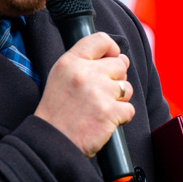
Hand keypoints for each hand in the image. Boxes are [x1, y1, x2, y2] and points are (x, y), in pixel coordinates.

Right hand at [35, 32, 134, 157]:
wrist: (52, 142)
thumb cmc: (57, 111)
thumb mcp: (61, 76)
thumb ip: (85, 62)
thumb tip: (121, 57)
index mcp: (71, 62)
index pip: (101, 40)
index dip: (112, 48)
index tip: (112, 58)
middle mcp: (85, 73)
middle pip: (120, 64)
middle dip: (116, 79)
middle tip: (101, 93)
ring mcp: (99, 92)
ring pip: (127, 87)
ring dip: (119, 99)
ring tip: (100, 108)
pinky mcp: (110, 112)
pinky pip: (129, 109)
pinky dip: (121, 117)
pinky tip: (104, 121)